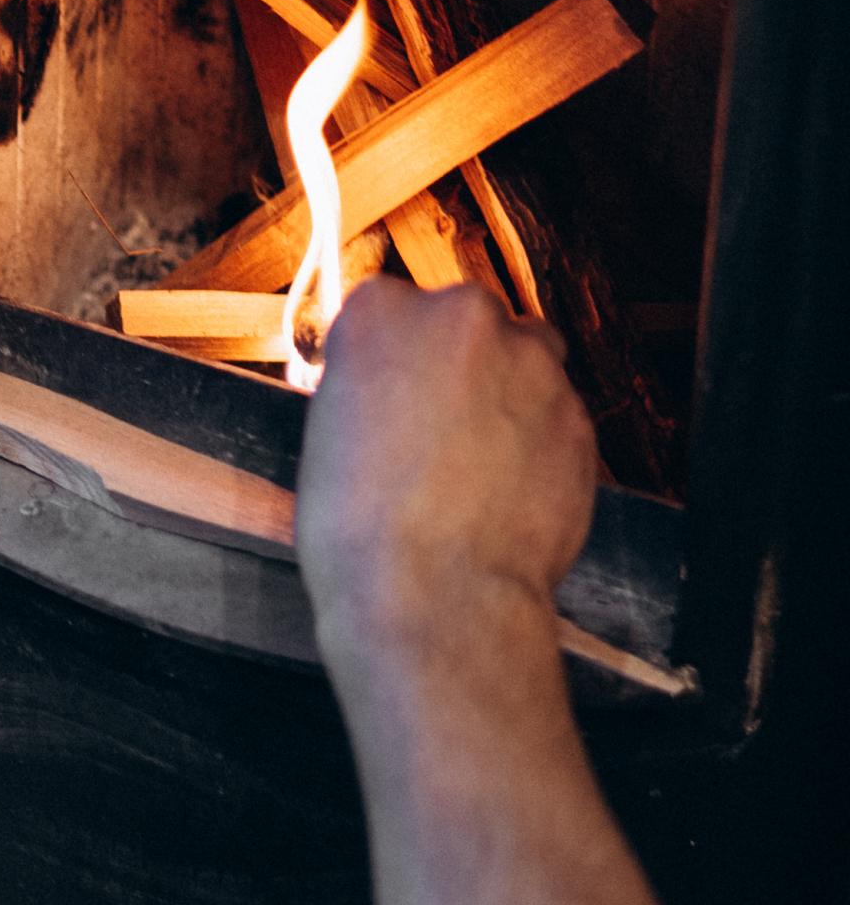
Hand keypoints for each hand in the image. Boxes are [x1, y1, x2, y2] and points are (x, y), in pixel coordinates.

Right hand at [296, 279, 596, 675]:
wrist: (435, 597)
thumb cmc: (359, 529)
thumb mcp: (326, 435)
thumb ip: (365, 386)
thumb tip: (389, 389)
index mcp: (383, 314)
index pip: (386, 306)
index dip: (386, 356)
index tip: (382, 391)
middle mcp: (463, 319)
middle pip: (465, 322)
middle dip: (453, 366)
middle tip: (430, 432)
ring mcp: (531, 365)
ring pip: (522, 362)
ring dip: (502, 396)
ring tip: (473, 466)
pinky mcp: (578, 417)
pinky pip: (554, 416)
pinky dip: (535, 442)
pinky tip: (505, 493)